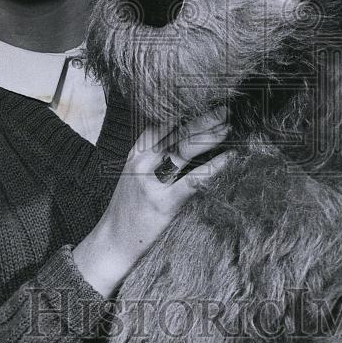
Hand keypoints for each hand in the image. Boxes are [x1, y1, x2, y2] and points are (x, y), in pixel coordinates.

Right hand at [73, 107, 231, 296]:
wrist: (111, 244)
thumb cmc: (128, 210)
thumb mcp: (133, 175)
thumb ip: (153, 155)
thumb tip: (185, 136)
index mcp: (136, 153)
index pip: (163, 122)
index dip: (186, 109)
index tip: (205, 98)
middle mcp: (142, 162)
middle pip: (177, 131)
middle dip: (203, 118)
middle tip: (225, 107)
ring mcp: (152, 181)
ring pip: (185, 149)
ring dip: (211, 135)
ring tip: (230, 126)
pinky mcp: (164, 203)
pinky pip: (194, 179)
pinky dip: (214, 166)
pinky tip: (230, 157)